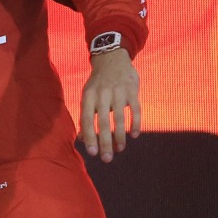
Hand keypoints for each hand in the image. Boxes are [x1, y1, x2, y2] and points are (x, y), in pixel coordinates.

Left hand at [78, 48, 140, 162]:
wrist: (112, 59)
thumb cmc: (97, 83)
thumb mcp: (87, 96)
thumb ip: (86, 116)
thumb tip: (82, 139)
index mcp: (88, 96)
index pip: (86, 120)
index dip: (89, 136)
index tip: (91, 153)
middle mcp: (102, 94)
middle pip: (103, 122)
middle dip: (105, 142)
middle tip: (107, 159)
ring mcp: (118, 92)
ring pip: (120, 118)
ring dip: (120, 136)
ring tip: (120, 149)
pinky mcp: (132, 90)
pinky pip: (135, 109)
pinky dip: (135, 123)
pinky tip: (134, 135)